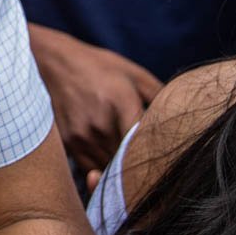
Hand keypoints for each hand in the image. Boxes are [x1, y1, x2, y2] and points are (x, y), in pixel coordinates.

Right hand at [27, 24, 161, 171]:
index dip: (159, 158)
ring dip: (124, 171)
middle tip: (157, 168)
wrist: (52, 63)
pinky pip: (94, 169)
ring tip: (134, 164)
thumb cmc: (98, 67)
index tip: (169, 164)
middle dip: (144, 166)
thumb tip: (183, 119)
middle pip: (130, 162)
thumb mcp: (134, 73)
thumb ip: (161, 97)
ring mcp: (83, 136)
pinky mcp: (70, 144)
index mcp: (122, 102)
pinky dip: (105, 171)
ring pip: (112, 170)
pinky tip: (113, 160)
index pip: (146, 145)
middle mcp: (101, 123)